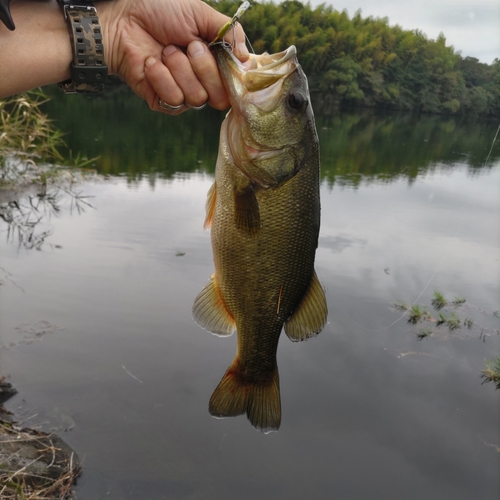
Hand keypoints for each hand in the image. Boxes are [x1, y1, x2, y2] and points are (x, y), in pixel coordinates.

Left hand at [100, 0, 249, 113]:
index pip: (235, 85)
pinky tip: (152, 63)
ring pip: (197, 98)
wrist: (124, 20)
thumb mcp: (200, 14)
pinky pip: (174, 100)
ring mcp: (183, 93)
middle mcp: (202, 81)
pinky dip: (162, 77)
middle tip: (189, 46)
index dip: (232, 76)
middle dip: (204, 68)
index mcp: (215, 62)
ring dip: (179, 69)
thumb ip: (230, 32)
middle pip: (220, 97)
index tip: (224, 57)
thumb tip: (247, 59)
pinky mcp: (163, 101)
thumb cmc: (160, 12)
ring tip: (166, 51)